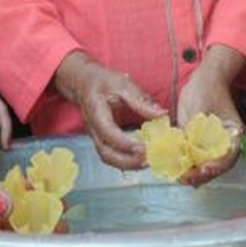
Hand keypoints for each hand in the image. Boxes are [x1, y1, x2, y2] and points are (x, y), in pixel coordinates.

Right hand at [54, 52, 164, 170]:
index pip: (108, 132)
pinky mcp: (102, 139)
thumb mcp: (122, 84)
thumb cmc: (102, 82)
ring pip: (108, 157)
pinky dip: (125, 161)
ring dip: (127, 164)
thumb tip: (161, 114)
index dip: (124, 143)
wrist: (84, 83)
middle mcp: (93, 128)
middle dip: (127, 161)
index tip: (143, 148)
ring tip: (147, 162)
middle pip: (105, 152)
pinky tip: (140, 159)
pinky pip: (111, 155)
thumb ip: (140, 100)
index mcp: (96, 112)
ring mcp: (96, 136)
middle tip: (148, 159)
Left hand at [175, 45, 245, 185]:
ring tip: (178, 175)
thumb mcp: (201, 107)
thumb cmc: (207, 89)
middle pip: (215, 167)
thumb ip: (195, 129)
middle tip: (185, 177)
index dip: (217, 166)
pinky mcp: (198, 144)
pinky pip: (192, 159)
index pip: (228, 156)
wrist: (202, 80)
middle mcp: (224, 144)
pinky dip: (184, 165)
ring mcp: (211, 145)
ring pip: (203, 166)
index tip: (204, 169)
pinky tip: (173, 168)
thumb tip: (187, 148)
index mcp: (233, 135)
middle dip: (200, 175)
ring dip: (191, 173)